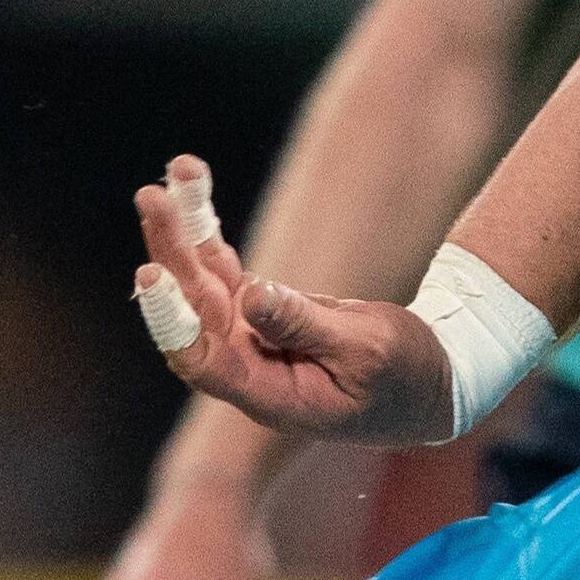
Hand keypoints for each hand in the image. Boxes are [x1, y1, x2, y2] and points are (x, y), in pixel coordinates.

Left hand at [134, 156, 449, 443]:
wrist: (429, 382)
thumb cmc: (406, 377)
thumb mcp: (367, 350)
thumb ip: (305, 326)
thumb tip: (251, 296)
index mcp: (270, 396)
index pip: (205, 362)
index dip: (173, 321)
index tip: (151, 274)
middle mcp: (248, 370)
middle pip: (192, 313)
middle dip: (170, 254)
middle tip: (152, 197)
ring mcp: (248, 340)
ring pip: (201, 285)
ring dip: (181, 235)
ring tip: (164, 182)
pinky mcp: (258, 314)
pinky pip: (222, 270)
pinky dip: (207, 233)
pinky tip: (189, 190)